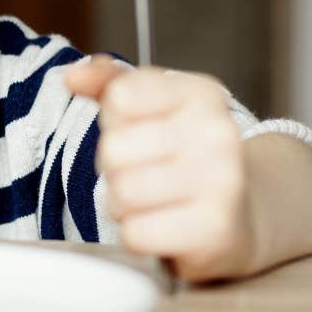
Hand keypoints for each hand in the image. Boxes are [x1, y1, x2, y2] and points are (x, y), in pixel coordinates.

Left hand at [65, 56, 256, 281]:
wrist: (240, 216)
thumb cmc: (182, 156)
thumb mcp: (152, 108)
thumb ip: (109, 83)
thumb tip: (72, 76)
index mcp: (201, 93)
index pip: (120, 98)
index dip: (116, 122)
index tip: (142, 132)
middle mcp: (217, 132)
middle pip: (114, 149)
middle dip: (116, 169)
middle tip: (144, 173)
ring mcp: (222, 181)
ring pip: (122, 193)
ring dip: (123, 205)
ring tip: (152, 201)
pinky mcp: (215, 229)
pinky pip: (136, 233)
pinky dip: (139, 235)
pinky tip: (163, 226)